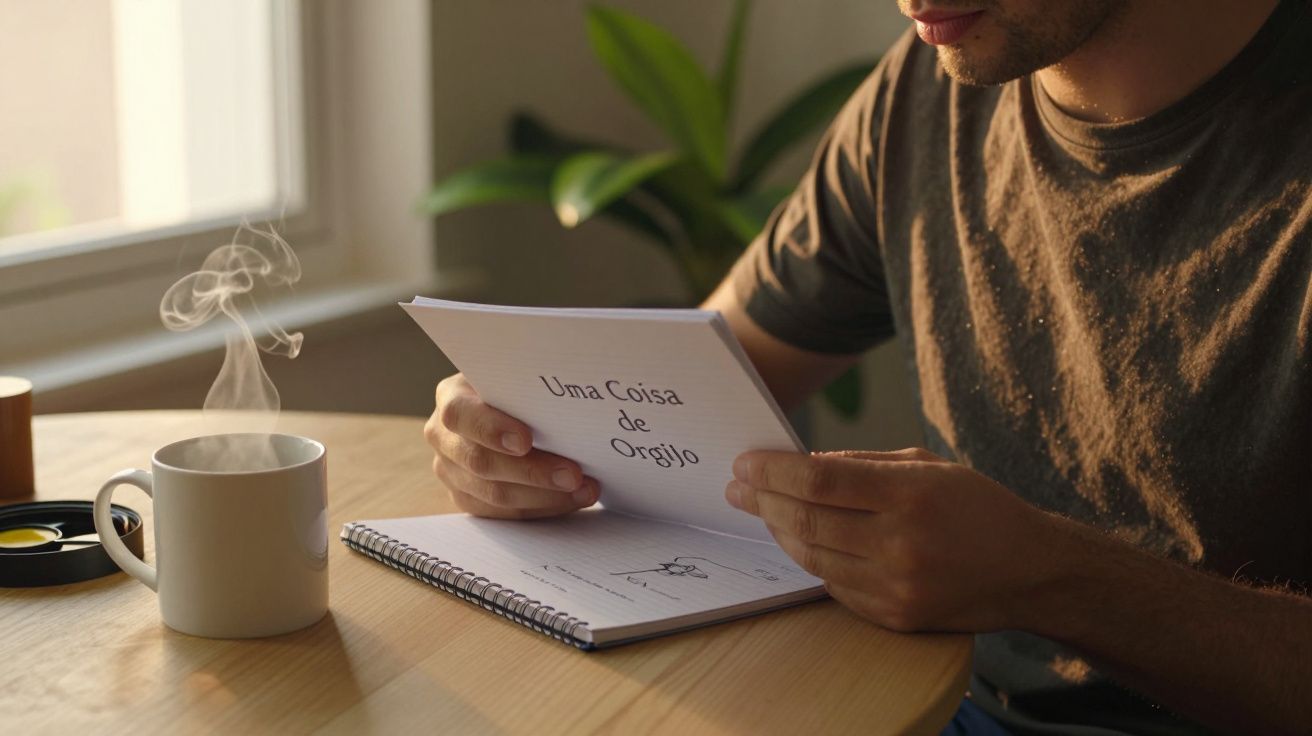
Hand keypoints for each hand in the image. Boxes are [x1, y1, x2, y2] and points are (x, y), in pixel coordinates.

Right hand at [425, 373, 598, 518]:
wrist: (505, 408)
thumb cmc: (516, 390)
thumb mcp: (516, 378)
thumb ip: (529, 389)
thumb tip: (569, 405)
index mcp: (451, 398)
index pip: (460, 415)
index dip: (491, 429)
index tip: (525, 440)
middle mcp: (444, 437)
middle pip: (481, 462)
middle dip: (532, 472)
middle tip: (573, 475)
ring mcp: (451, 472)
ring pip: (494, 495)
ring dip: (544, 496)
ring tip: (583, 490)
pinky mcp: (467, 498)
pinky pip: (502, 514)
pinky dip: (541, 508)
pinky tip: (570, 500)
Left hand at [725, 448, 1061, 632]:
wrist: (1031, 571)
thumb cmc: (977, 508)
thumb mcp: (929, 466)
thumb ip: (864, 464)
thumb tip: (804, 466)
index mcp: (911, 494)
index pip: (820, 481)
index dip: (774, 472)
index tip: (746, 464)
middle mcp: (901, 542)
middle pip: (807, 520)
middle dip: (762, 501)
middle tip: (737, 488)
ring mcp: (897, 585)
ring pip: (813, 557)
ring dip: (779, 533)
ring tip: (762, 512)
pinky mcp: (896, 617)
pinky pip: (834, 586)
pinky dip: (811, 561)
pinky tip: (798, 541)